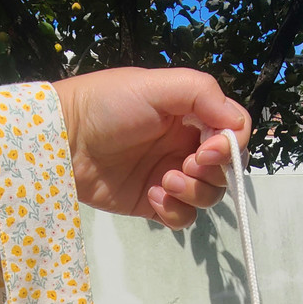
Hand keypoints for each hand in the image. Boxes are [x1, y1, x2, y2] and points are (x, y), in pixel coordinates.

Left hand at [53, 67, 250, 229]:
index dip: (230, 146)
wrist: (64, 140)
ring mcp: (170, 176)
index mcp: (191, 115)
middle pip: (225, 170)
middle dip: (211, 172)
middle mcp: (186, 145)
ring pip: (208, 196)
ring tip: (164, 181)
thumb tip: (238, 125)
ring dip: (195, 192)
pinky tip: (153, 196)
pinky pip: (183, 218)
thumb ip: (203, 95)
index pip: (234, 132)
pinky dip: (175, 211)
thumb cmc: (107, 104)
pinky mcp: (153, 203)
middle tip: (183, 165)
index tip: (207, 150)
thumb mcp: (157, 86)